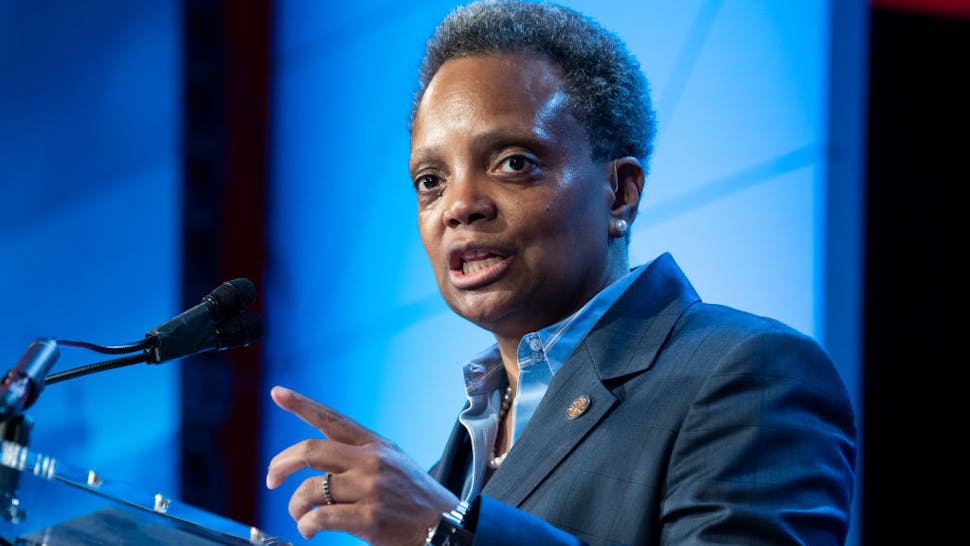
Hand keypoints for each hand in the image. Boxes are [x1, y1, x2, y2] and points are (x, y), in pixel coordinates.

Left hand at [265, 386, 458, 544]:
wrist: (444, 525)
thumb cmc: (414, 497)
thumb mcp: (393, 462)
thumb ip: (359, 456)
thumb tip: (318, 459)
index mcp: (374, 445)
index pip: (332, 420)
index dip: (302, 405)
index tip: (277, 393)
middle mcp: (370, 461)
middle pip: (310, 452)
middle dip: (281, 464)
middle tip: (271, 479)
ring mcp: (369, 489)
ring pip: (310, 489)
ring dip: (294, 505)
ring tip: (299, 515)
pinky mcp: (368, 518)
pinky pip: (320, 517)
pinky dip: (306, 525)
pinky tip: (309, 529)